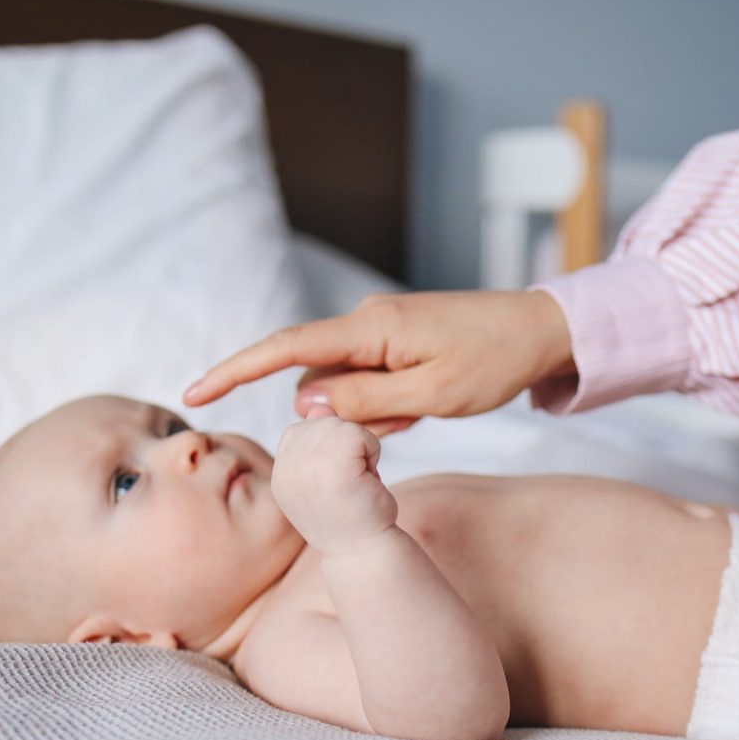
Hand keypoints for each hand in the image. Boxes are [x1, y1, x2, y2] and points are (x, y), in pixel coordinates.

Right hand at [183, 289, 574, 434]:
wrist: (542, 331)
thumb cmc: (494, 361)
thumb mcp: (432, 395)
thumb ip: (364, 401)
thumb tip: (305, 402)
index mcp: (372, 327)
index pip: (287, 347)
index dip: (237, 369)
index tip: (197, 391)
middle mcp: (369, 320)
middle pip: (321, 377)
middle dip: (348, 414)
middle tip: (410, 419)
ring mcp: (384, 328)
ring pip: (349, 385)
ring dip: (378, 411)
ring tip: (429, 406)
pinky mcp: (399, 338)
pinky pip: (373, 379)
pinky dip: (393, 402)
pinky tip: (431, 399)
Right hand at [270, 402, 397, 552]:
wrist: (365, 552)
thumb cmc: (353, 514)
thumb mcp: (330, 473)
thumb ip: (320, 438)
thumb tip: (319, 407)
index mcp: (281, 470)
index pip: (305, 429)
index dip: (333, 450)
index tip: (337, 484)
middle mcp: (286, 467)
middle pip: (325, 422)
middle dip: (349, 448)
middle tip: (351, 485)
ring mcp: (307, 465)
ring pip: (344, 426)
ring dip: (363, 452)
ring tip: (358, 484)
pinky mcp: (332, 465)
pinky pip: (360, 434)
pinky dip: (373, 454)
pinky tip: (367, 483)